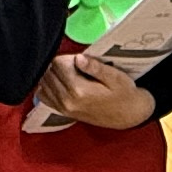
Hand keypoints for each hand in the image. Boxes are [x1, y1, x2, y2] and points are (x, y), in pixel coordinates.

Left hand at [36, 55, 154, 128]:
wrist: (128, 115)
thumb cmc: (124, 94)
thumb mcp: (115, 77)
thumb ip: (95, 67)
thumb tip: (78, 58)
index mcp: (79, 90)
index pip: (58, 64)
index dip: (66, 56)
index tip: (78, 58)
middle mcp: (67, 100)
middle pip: (48, 72)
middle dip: (57, 64)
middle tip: (74, 64)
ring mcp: (63, 108)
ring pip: (43, 83)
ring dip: (51, 74)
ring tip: (68, 72)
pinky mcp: (62, 112)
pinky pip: (43, 96)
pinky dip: (47, 85)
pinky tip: (59, 81)